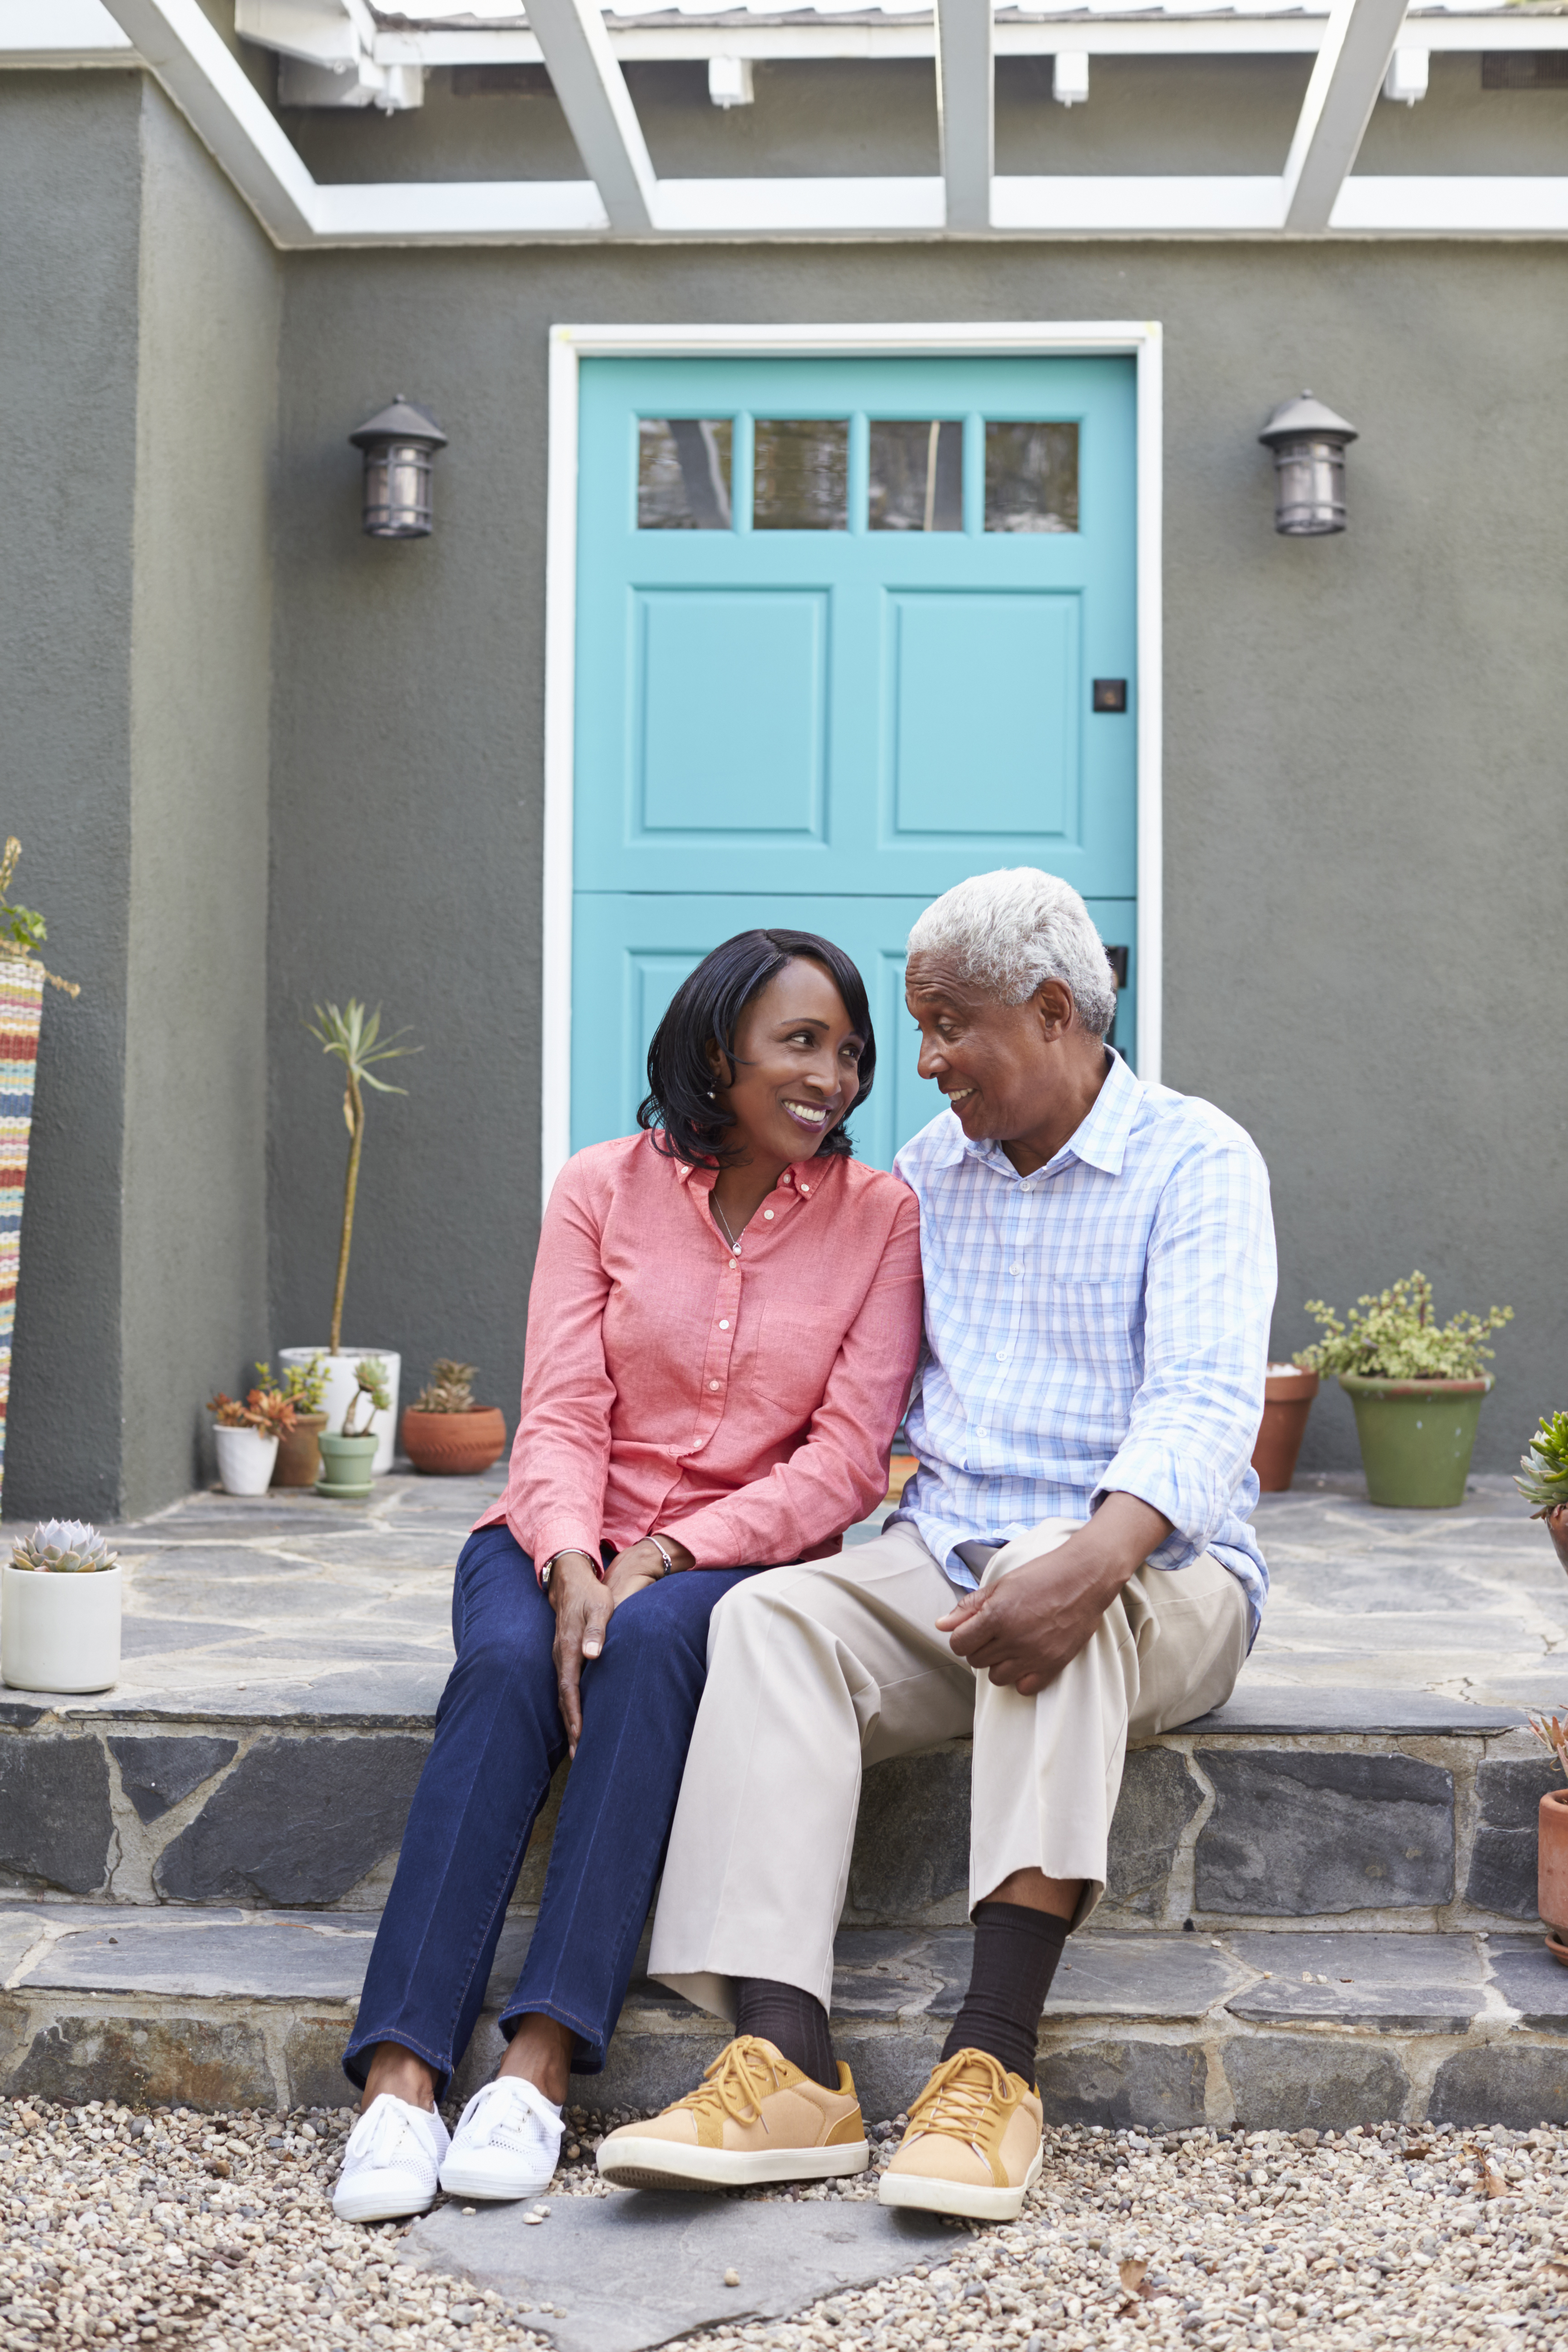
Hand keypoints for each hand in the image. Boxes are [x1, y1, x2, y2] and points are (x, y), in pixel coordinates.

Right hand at [546, 1537, 696, 1756]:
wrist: (571, 1581)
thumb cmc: (591, 1595)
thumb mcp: (600, 1607)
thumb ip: (596, 1630)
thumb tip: (592, 1654)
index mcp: (569, 1648)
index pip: (569, 1688)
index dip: (574, 1714)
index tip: (579, 1737)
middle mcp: (561, 1656)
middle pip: (564, 1699)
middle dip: (570, 1728)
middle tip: (577, 1757)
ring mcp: (560, 1657)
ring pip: (563, 1695)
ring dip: (569, 1721)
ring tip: (577, 1749)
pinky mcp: (564, 1657)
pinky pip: (565, 1687)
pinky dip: (569, 1707)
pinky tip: (577, 1721)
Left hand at [935, 1493, 1172, 1693]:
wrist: (1085, 1578)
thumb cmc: (1042, 1575)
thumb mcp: (1000, 1585)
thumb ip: (969, 1607)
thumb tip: (941, 1625)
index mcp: (996, 1616)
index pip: (959, 1644)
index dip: (962, 1637)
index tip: (973, 1630)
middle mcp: (1013, 1639)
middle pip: (976, 1661)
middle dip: (980, 1648)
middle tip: (996, 1633)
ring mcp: (1034, 1655)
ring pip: (997, 1677)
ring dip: (999, 1664)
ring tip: (1012, 1645)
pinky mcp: (1053, 1665)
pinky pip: (1024, 1688)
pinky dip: (1022, 1678)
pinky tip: (1027, 1659)